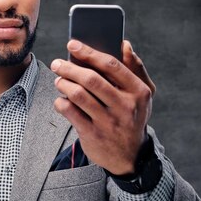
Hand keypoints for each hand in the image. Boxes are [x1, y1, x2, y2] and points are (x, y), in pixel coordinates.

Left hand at [51, 39, 155, 174]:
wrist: (131, 156)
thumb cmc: (133, 116)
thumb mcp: (143, 94)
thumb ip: (135, 68)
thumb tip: (125, 45)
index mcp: (139, 92)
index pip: (111, 66)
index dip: (89, 52)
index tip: (72, 44)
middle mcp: (125, 106)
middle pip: (91, 79)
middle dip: (69, 67)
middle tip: (57, 63)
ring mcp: (108, 122)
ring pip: (78, 94)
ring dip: (63, 83)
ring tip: (59, 80)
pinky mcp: (93, 134)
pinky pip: (70, 112)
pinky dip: (61, 102)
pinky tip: (61, 99)